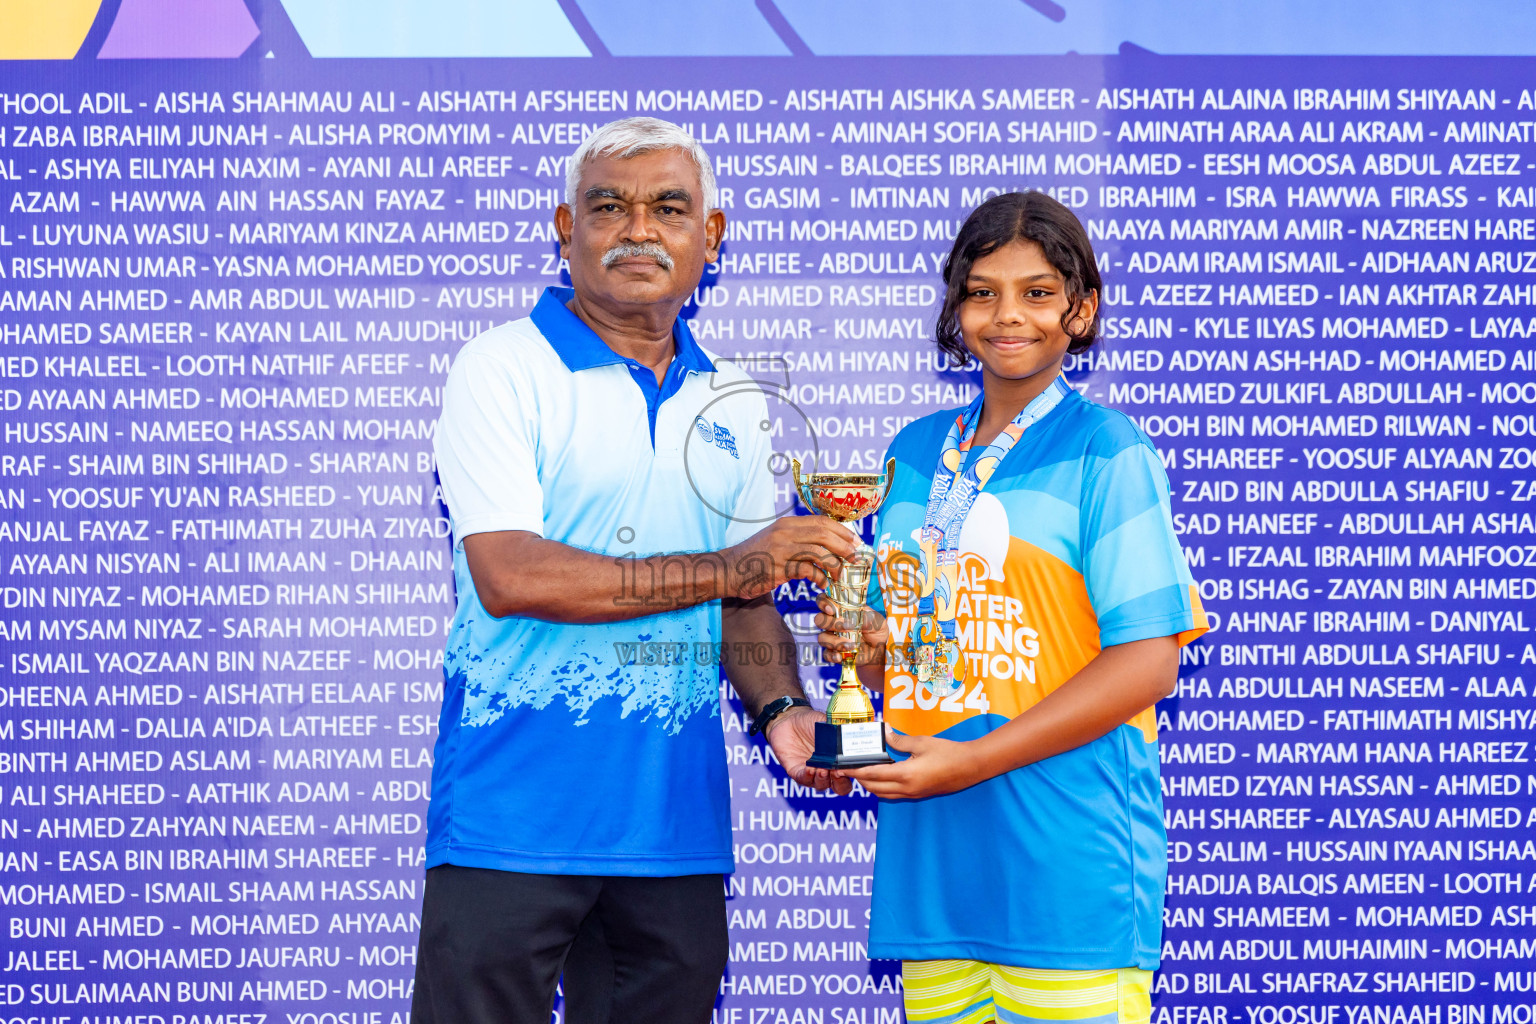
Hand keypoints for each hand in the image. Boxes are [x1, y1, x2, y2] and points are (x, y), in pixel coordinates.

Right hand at [722, 516, 859, 599]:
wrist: (728, 570)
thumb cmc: (754, 558)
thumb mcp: (776, 540)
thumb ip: (797, 539)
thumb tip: (824, 544)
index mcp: (787, 524)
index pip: (821, 521)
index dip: (842, 530)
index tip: (855, 541)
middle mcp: (785, 533)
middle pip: (824, 533)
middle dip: (845, 545)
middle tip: (856, 557)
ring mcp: (781, 550)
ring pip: (818, 551)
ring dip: (835, 563)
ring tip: (841, 574)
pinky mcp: (778, 568)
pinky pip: (807, 571)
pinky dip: (820, 578)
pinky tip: (823, 584)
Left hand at [764, 705, 852, 795]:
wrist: (789, 720)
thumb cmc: (811, 722)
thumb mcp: (827, 725)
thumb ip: (838, 731)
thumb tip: (849, 732)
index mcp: (839, 760)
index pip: (851, 774)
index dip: (853, 774)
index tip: (850, 766)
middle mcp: (828, 770)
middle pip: (840, 787)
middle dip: (840, 782)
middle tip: (837, 772)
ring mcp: (813, 773)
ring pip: (821, 785)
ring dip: (823, 779)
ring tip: (822, 769)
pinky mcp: (797, 773)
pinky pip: (804, 780)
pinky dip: (808, 776)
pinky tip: (810, 768)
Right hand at [814, 595, 887, 664]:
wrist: (879, 651)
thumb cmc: (876, 631)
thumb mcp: (878, 621)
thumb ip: (868, 618)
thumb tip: (856, 620)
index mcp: (841, 609)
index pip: (824, 601)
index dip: (823, 603)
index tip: (831, 609)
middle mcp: (833, 622)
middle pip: (819, 619)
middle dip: (831, 623)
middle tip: (848, 627)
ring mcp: (832, 637)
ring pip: (822, 637)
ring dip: (835, 641)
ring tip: (852, 645)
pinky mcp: (833, 652)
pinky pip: (825, 654)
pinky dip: (832, 656)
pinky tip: (840, 656)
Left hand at [840, 730, 983, 799]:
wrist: (971, 767)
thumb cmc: (948, 753)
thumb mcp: (922, 742)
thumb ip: (899, 740)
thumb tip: (884, 732)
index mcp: (906, 775)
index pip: (873, 774)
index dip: (856, 771)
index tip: (842, 768)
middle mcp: (907, 789)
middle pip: (874, 787)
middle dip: (860, 779)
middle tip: (850, 768)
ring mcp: (914, 794)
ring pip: (883, 794)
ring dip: (871, 784)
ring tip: (863, 771)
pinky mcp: (919, 794)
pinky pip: (894, 794)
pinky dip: (883, 787)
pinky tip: (883, 775)